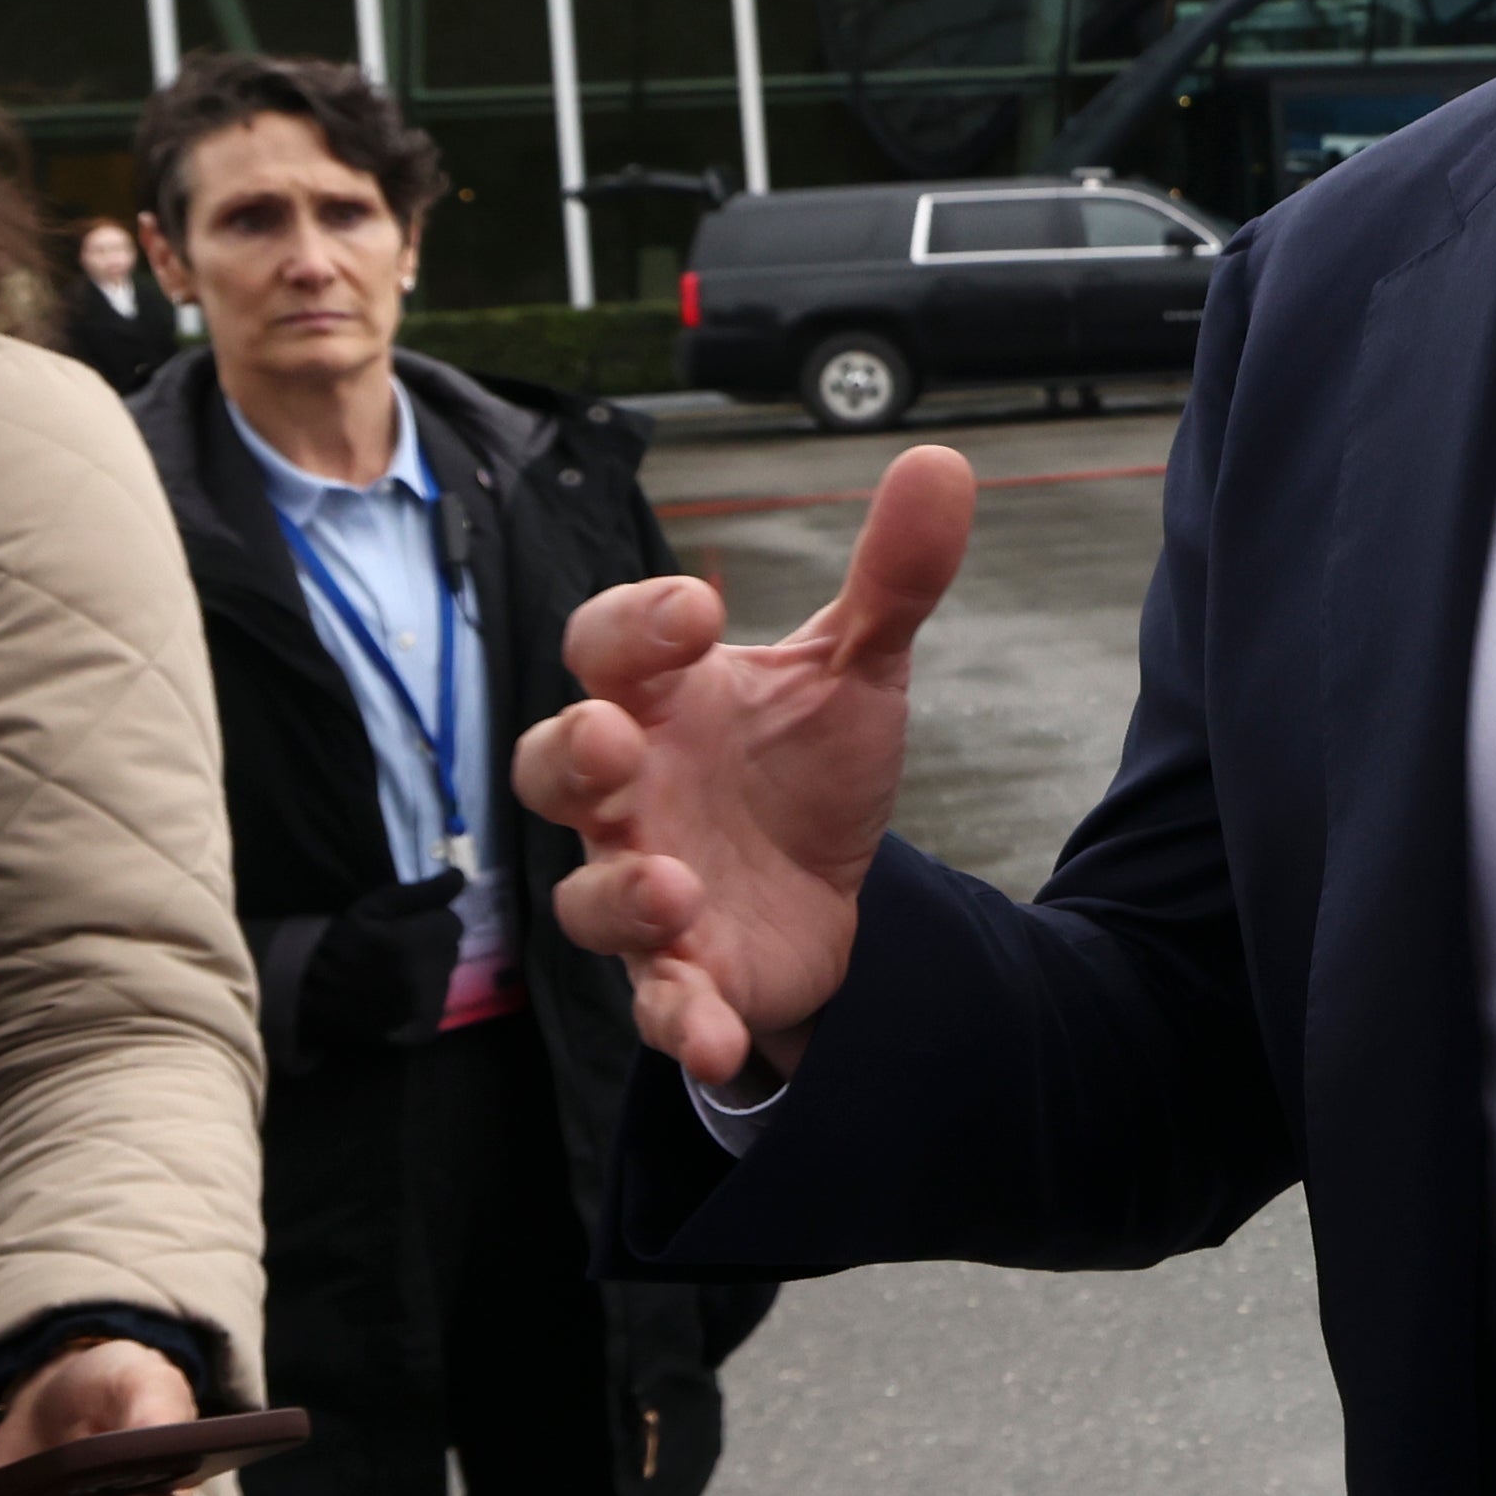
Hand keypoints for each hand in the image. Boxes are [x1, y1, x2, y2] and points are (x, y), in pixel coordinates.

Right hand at [519, 444, 977, 1090]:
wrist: (827, 891)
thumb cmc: (803, 763)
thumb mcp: (856, 670)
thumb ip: (892, 579)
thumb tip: (942, 464)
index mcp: (660, 700)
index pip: (610, 646)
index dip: (639, 623)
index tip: (702, 605)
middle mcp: (632, 792)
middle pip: (553, 765)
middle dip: (573, 753)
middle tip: (614, 741)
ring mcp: (645, 887)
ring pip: (588, 895)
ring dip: (619, 894)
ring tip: (674, 885)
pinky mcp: (683, 975)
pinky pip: (657, 1002)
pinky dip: (678, 1019)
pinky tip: (713, 1031)